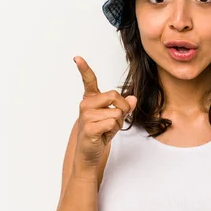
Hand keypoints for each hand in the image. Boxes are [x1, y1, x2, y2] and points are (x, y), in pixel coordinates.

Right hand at [73, 56, 136, 173]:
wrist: (90, 153)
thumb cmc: (101, 133)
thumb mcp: (115, 118)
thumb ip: (124, 106)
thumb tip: (133, 98)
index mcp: (91, 99)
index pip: (88, 80)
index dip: (84, 68)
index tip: (77, 58)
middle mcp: (86, 104)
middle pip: (114, 95)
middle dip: (122, 108)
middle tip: (116, 119)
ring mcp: (85, 116)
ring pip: (116, 112)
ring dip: (117, 123)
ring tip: (106, 130)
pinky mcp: (88, 127)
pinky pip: (112, 123)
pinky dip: (113, 130)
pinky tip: (103, 135)